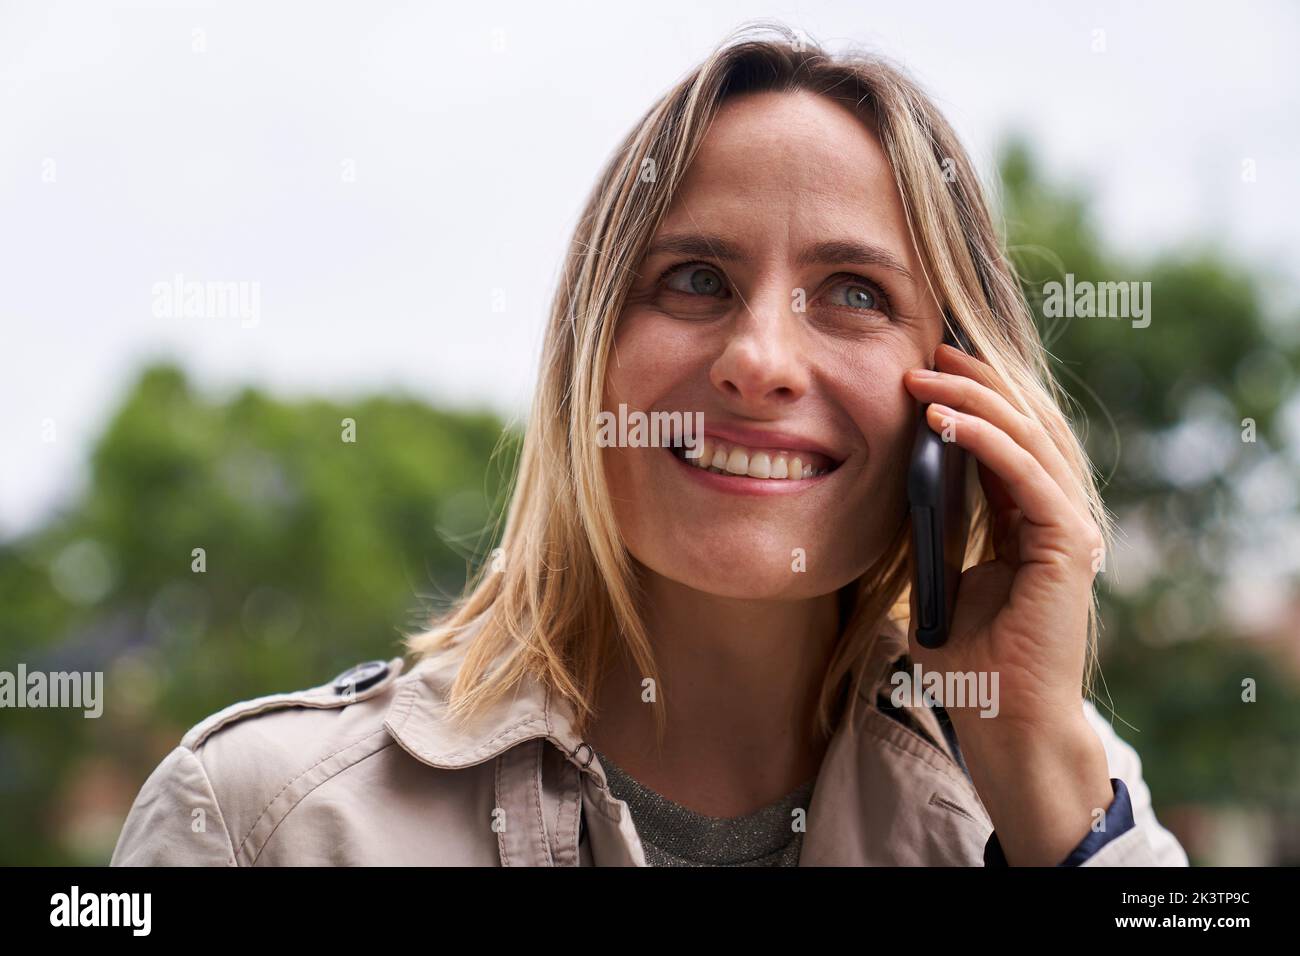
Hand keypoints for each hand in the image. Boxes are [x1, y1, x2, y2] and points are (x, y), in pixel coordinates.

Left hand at [902, 342, 1112, 864]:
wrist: (1002, 720)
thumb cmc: (969, 660)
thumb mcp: (941, 579)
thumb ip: (935, 535)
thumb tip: (902, 488)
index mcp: (1029, 520)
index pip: (1007, 438)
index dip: (973, 396)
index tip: (928, 363)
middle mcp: (1057, 514)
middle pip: (1025, 424)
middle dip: (977, 380)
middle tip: (931, 346)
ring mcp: (1069, 527)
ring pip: (1028, 438)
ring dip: (976, 398)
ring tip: (927, 372)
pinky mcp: (1069, 545)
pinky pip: (1025, 475)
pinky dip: (985, 441)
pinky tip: (943, 420)